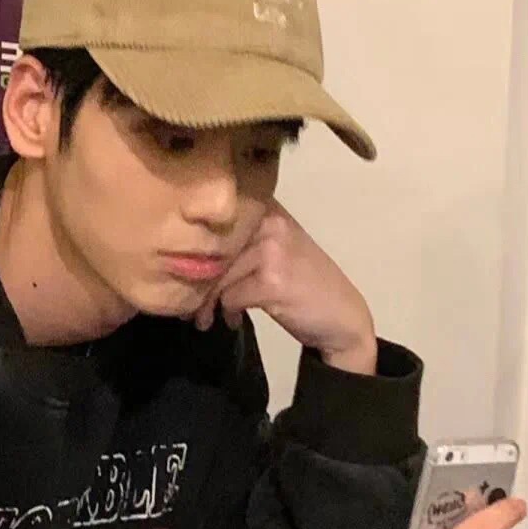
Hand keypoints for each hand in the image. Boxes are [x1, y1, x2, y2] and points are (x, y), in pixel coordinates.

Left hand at [194, 200, 377, 373]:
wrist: (343, 319)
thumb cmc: (305, 286)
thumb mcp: (274, 252)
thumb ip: (240, 244)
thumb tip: (187, 255)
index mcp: (268, 207)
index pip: (214, 219)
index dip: (194, 248)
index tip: (184, 272)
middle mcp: (271, 220)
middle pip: (211, 248)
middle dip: (195, 281)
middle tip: (190, 306)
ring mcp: (273, 249)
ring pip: (217, 274)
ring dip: (207, 302)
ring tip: (205, 318)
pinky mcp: (273, 281)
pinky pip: (230, 296)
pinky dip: (228, 313)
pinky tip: (235, 321)